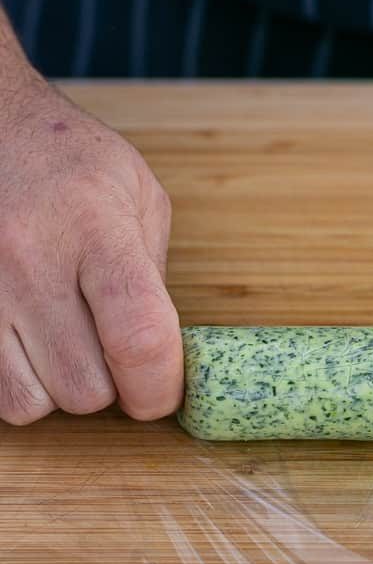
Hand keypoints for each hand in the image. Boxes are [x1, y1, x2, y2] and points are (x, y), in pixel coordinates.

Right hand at [0, 75, 182, 423]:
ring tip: (64, 343)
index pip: (138, 336)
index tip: (162, 393)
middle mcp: (30, 260)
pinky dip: (17, 381)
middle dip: (110, 386)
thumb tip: (163, 351)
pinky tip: (29, 341)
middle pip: (84, 388)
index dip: (159, 386)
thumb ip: (155, 273)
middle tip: (109, 350)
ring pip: (29, 402)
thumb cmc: (70, 160)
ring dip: (57, 390)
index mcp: (95, 228)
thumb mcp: (137, 194)